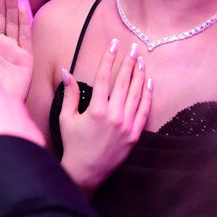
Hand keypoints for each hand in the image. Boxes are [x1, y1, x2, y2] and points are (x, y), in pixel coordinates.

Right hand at [59, 38, 151, 191]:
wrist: (86, 172)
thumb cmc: (73, 144)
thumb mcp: (67, 118)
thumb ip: (69, 94)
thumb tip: (66, 71)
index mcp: (96, 110)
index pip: (104, 77)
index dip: (109, 58)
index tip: (113, 44)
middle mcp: (114, 116)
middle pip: (124, 82)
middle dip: (128, 62)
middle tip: (133, 47)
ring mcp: (126, 126)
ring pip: (136, 94)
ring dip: (140, 75)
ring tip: (141, 60)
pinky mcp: (134, 135)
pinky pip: (144, 111)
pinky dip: (148, 96)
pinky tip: (149, 83)